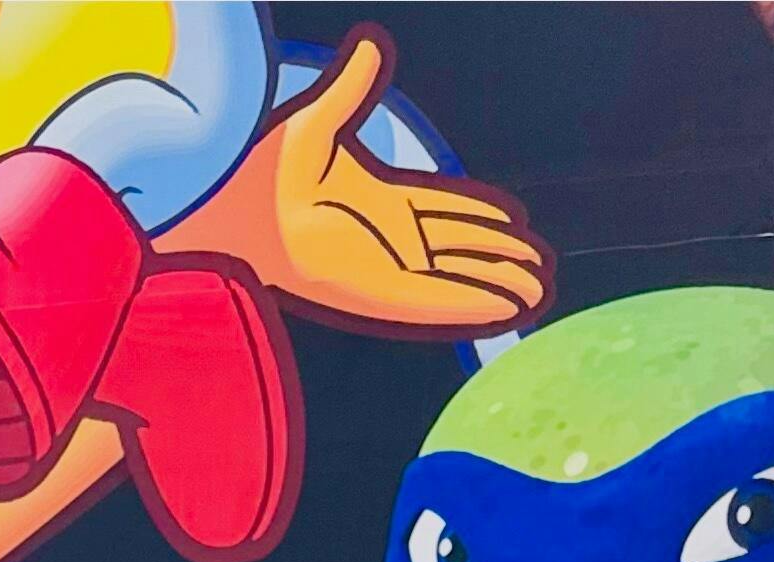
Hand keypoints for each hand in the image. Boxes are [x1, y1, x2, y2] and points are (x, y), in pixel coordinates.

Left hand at [187, 29, 551, 340]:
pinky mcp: (374, 293)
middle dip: (500, 259)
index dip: (481, 219)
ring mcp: (383, 270)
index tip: (517, 223)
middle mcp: (386, 242)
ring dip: (497, 286)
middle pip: (459, 252)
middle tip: (543, 268)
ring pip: (456, 281)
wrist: (230, 208)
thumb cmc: (258, 173)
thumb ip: (351, 88)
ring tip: (541, 292)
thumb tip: (371, 43)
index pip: (444, 213)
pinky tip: (506, 306)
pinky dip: (472, 302)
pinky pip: (435, 302)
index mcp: (378, 204)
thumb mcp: (317, 122)